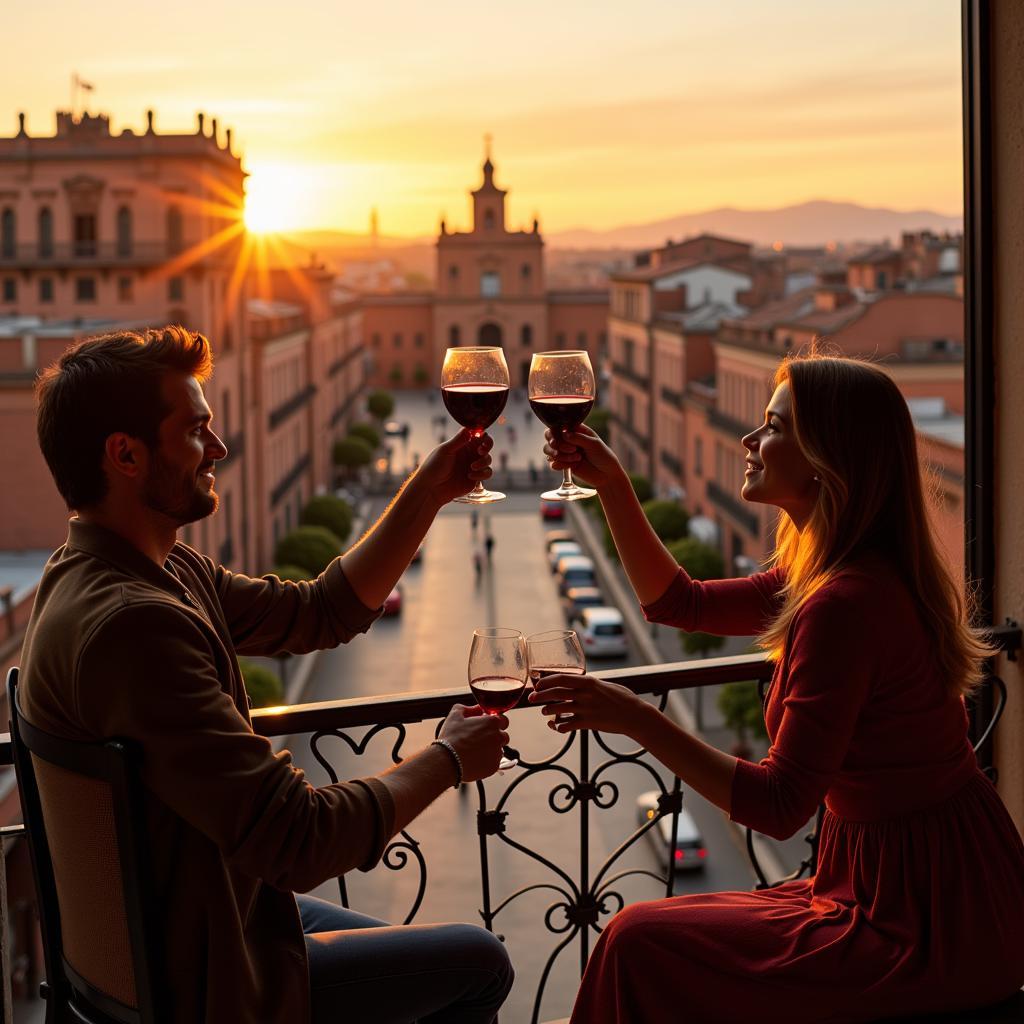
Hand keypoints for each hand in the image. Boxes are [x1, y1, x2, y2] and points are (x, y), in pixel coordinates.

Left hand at [416, 429, 493, 507]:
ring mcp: (473, 466)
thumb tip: (469, 429)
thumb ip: (458, 440)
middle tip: (481, 451)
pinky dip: (482, 474)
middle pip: (487, 445)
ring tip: (472, 467)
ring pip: (488, 460)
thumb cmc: (434, 467)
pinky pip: (487, 473)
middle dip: (487, 446)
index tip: (482, 437)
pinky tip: (469, 476)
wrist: (432, 488)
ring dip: (483, 462)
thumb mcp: (445, 451)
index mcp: (462, 444)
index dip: (483, 434)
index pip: (477, 435)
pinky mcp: (476, 478)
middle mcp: (469, 453)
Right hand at [438, 704, 509, 781]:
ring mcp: (497, 753)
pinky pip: (494, 763)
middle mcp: (498, 737)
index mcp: (491, 722)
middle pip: (503, 736)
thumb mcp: (455, 715)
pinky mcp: (494, 767)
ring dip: (490, 750)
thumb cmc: (451, 738)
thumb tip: (477, 709)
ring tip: (474, 751)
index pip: (503, 720)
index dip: (494, 723)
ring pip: (499, 750)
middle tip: (479, 740)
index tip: (485, 726)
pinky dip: (487, 762)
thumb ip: (469, 708)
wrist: (447, 761)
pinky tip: (474, 760)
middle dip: (494, 737)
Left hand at [528, 672, 649, 736]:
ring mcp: (585, 709)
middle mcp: (584, 694)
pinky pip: (566, 726)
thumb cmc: (622, 698)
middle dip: (540, 696)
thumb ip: (590, 685)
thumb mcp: (605, 685)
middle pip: (554, 693)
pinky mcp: (587, 723)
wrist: (635, 715)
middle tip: (531, 699)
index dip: (546, 681)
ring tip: (544, 712)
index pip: (560, 678)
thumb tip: (578, 682)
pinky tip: (557, 727)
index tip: (538, 683)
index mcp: (588, 681)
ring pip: (557, 709)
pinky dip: (558, 727)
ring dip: (547, 711)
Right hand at [543, 425, 623, 491]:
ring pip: (548, 450)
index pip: (558, 425)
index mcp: (576, 430)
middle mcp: (568, 439)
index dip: (557, 431)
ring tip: (577, 458)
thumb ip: (578, 438)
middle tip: (572, 449)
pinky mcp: (563, 464)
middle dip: (557, 444)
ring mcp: (564, 452)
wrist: (606, 475)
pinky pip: (552, 463)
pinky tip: (571, 466)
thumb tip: (563, 433)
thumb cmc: (603, 456)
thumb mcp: (594, 444)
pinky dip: (559, 464)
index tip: (564, 437)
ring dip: (560, 455)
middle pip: (550, 437)